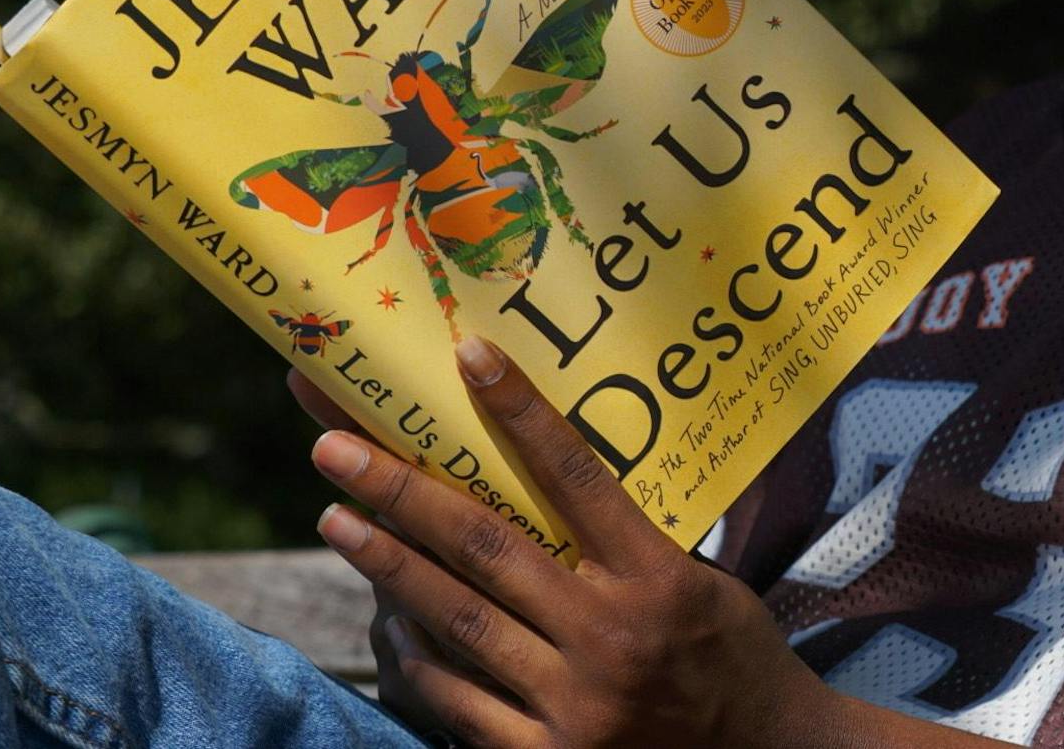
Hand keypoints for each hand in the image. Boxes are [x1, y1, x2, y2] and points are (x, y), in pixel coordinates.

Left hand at [302, 337, 849, 748]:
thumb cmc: (729, 654)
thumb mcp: (696, 580)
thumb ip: (624, 539)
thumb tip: (536, 477)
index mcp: (657, 577)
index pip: (578, 475)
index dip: (521, 412)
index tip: (468, 356)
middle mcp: (611, 636)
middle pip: (488, 547)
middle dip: (402, 492)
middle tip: (334, 446)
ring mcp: (574, 705)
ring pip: (459, 620)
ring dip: (388, 565)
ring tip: (335, 516)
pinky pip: (458, 701)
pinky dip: (416, 654)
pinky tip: (385, 616)